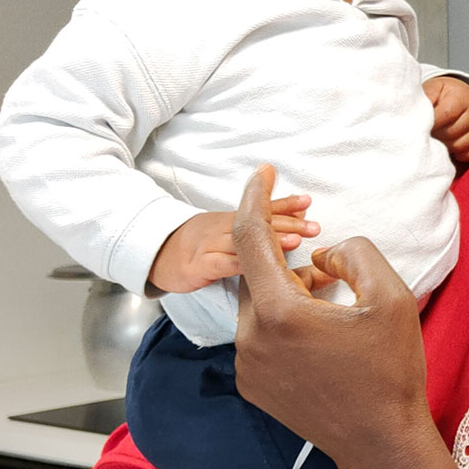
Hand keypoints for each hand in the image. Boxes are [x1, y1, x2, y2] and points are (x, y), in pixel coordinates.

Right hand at [147, 197, 317, 294]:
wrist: (154, 254)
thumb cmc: (197, 245)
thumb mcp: (226, 230)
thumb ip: (257, 226)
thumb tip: (295, 217)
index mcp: (230, 220)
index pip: (260, 209)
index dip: (285, 205)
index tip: (308, 202)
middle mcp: (221, 228)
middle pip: (256, 223)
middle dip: (287, 224)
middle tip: (314, 226)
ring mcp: (208, 245)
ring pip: (242, 241)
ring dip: (269, 240)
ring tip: (295, 242)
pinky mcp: (197, 266)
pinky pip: (221, 264)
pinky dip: (240, 264)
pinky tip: (257, 266)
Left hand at [231, 166, 431, 468]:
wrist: (380, 442)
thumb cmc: (391, 371)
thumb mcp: (391, 297)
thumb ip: (354, 253)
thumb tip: (322, 254)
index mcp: (280, 313)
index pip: (250, 239)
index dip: (254, 198)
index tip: (261, 171)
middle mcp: (250, 339)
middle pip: (258, 274)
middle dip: (290, 262)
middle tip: (336, 276)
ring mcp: (247, 366)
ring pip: (259, 306)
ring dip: (289, 294)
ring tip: (336, 311)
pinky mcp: (251, 386)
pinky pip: (259, 335)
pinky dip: (284, 323)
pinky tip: (322, 339)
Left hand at [424, 76, 468, 163]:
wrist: (465, 97)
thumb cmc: (445, 96)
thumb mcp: (434, 88)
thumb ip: (425, 96)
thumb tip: (415, 109)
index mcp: (462, 97)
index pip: (446, 115)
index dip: (431, 123)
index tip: (420, 125)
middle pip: (451, 133)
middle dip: (436, 135)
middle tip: (428, 132)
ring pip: (459, 146)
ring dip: (445, 145)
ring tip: (438, 137)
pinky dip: (458, 153)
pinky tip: (450, 144)